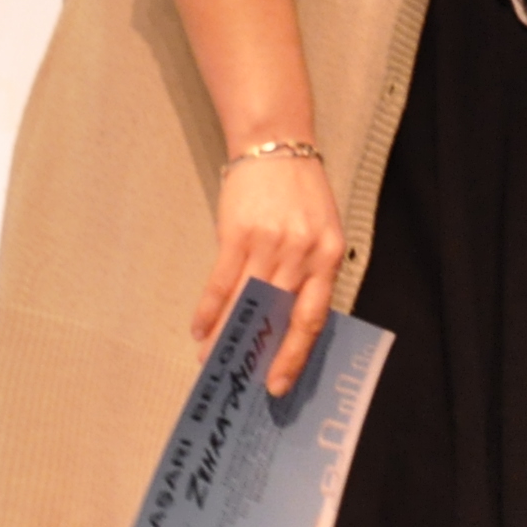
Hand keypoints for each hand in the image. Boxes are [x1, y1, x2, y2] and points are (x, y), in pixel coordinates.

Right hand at [192, 150, 344, 397]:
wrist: (277, 144)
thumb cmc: (301, 193)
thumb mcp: (321, 232)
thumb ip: (311, 273)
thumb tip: (289, 324)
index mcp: (328, 256)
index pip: (313, 317)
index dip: (295, 353)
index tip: (280, 382)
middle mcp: (301, 252)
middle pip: (278, 315)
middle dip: (259, 352)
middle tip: (243, 381)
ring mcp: (269, 243)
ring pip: (246, 303)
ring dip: (227, 335)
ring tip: (212, 360)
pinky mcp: (238, 233)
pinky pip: (221, 281)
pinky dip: (209, 308)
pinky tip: (199, 329)